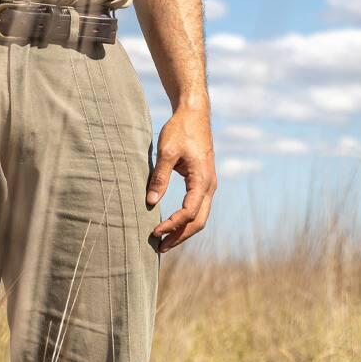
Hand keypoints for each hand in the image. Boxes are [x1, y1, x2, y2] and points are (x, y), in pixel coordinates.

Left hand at [145, 103, 216, 252]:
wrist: (194, 114)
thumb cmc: (180, 130)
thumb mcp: (166, 152)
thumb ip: (159, 177)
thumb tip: (150, 202)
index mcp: (202, 180)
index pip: (188, 212)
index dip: (172, 224)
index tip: (154, 231)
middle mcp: (210, 186)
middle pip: (198, 221)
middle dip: (180, 235)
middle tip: (160, 247)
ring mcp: (209, 185)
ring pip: (200, 216)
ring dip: (184, 230)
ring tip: (164, 241)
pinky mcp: (203, 182)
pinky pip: (198, 207)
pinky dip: (186, 219)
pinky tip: (173, 224)